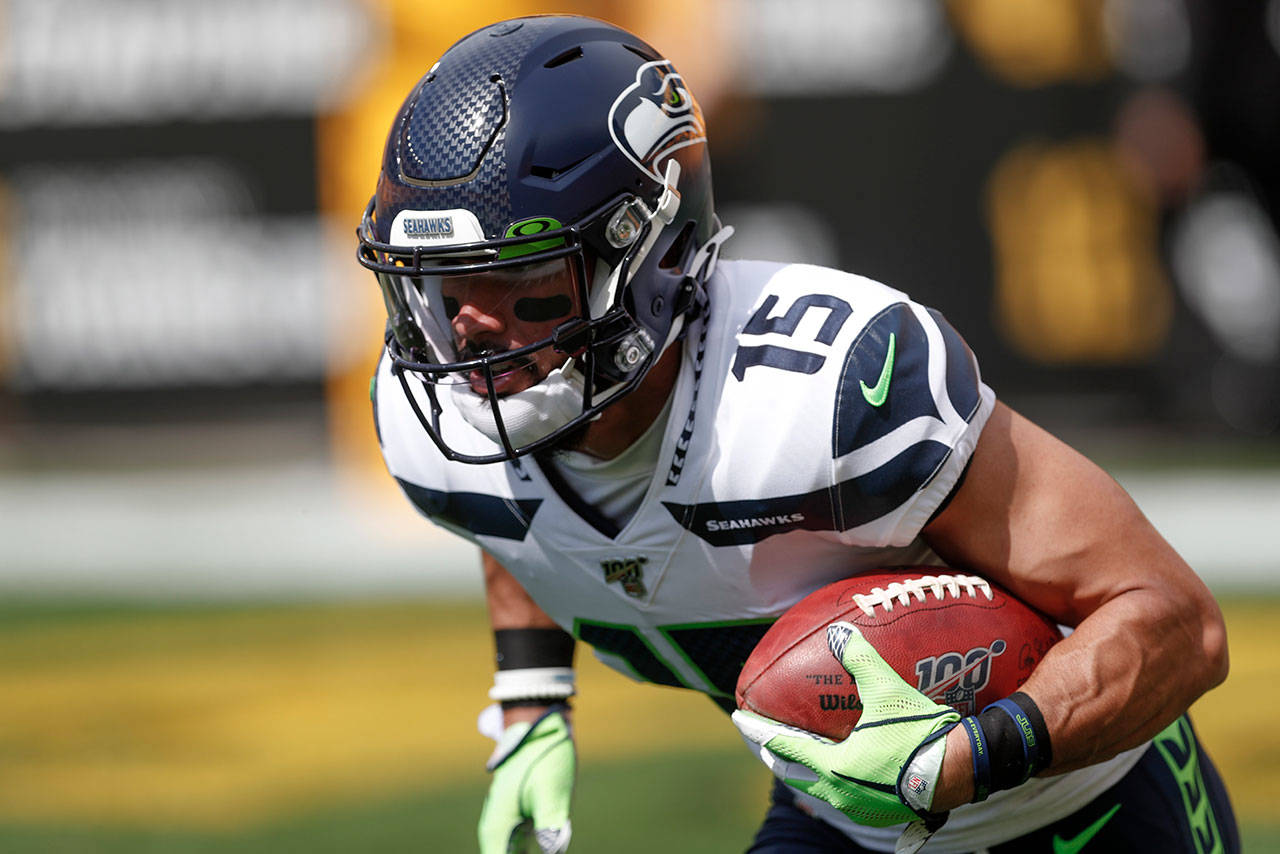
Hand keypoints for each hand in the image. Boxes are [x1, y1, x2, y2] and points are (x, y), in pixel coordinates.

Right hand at [479, 706, 574, 853]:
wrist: (539, 725)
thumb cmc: (543, 757)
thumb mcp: (552, 792)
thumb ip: (551, 826)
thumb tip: (553, 851)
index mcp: (496, 829)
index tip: (543, 853)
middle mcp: (497, 831)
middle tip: (551, 847)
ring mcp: (507, 826)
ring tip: (550, 846)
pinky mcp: (521, 820)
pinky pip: (521, 851)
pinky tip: (549, 848)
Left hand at [733, 623, 958, 852]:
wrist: (959, 773)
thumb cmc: (919, 734)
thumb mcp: (887, 691)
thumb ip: (860, 660)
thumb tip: (840, 632)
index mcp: (832, 767)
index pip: (783, 746)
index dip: (759, 730)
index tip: (740, 719)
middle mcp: (838, 793)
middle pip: (794, 774)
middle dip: (776, 755)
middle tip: (764, 739)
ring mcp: (858, 807)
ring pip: (819, 789)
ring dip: (806, 771)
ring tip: (800, 753)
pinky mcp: (879, 813)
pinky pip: (844, 795)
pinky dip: (834, 779)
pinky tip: (842, 767)